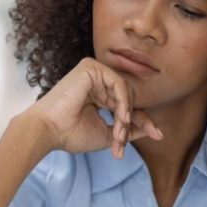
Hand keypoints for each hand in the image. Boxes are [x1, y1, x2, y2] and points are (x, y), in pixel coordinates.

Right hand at [27, 57, 162, 158]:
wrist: (49, 131)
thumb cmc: (71, 134)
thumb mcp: (107, 135)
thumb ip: (127, 131)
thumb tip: (150, 130)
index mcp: (98, 96)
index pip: (127, 106)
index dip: (142, 121)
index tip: (158, 135)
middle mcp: (96, 82)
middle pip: (129, 98)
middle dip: (135, 121)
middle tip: (131, 139)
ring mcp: (94, 73)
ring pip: (125, 92)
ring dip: (126, 115)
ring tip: (118, 133)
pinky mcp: (91, 67)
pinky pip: (118, 83)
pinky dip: (123, 101)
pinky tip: (121, 117)